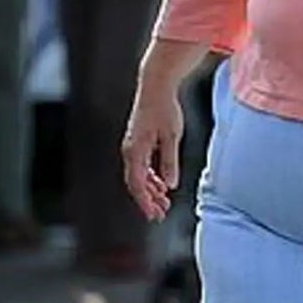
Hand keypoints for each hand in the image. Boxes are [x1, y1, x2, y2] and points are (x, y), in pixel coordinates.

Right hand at [122, 76, 184, 221]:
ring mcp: (133, 146)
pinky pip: (142, 166)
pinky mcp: (138, 142)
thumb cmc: (165, 109)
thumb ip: (170, 161)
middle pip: (136, 183)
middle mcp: (130, 150)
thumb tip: (170, 185)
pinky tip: (162, 185)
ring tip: (164, 204)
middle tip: (160, 215)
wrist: (155, 87)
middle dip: (148, 201)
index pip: (137, 184)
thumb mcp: (172, 136)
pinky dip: (151, 178)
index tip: (154, 215)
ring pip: (138, 176)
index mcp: (135, 151)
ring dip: (151, 191)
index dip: (145, 202)